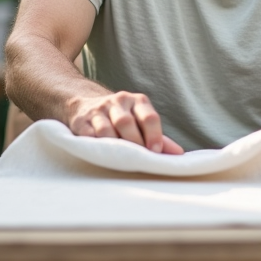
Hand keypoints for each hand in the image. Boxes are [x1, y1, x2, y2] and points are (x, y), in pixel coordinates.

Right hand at [69, 91, 183, 153]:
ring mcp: (98, 110)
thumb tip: (179, 155)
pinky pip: (88, 134)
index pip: (149, 117)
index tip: (156, 151)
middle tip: (138, 159)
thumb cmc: (121, 118)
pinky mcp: (81, 120)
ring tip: (119, 158)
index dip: (154, 135)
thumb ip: (159, 138)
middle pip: (126, 122)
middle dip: (133, 142)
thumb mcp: (141, 121)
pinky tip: (100, 153)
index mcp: (138, 101)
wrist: (84, 104)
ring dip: (113, 146)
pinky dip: (95, 145)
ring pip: (105, 129)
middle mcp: (118, 102)